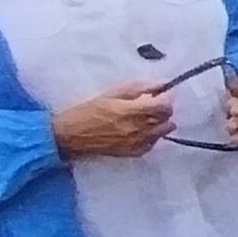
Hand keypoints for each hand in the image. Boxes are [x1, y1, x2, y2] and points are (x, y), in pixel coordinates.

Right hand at [50, 80, 175, 160]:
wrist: (71, 135)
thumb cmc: (88, 111)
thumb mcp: (112, 93)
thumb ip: (140, 88)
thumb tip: (162, 84)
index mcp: (132, 111)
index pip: (165, 106)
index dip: (164, 98)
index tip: (158, 95)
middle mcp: (138, 129)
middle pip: (167, 119)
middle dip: (162, 110)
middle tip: (150, 105)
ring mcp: (137, 143)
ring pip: (162, 132)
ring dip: (159, 123)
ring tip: (144, 118)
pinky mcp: (134, 153)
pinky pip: (153, 144)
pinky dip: (151, 136)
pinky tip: (139, 130)